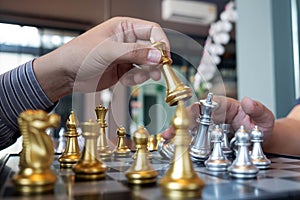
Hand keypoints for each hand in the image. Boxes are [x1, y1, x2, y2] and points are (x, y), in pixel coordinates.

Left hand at [33, 17, 169, 101]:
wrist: (65, 75)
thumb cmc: (78, 55)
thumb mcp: (108, 51)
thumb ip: (134, 53)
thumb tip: (157, 55)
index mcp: (123, 27)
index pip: (151, 30)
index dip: (161, 42)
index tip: (165, 56)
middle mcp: (126, 41)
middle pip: (152, 48)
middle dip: (156, 60)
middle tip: (159, 70)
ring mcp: (125, 56)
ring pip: (147, 62)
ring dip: (148, 71)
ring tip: (144, 76)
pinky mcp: (122, 70)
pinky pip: (138, 74)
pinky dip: (137, 79)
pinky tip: (128, 80)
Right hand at [162, 96, 274, 140]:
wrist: (261, 141)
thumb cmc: (261, 126)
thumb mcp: (265, 118)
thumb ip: (258, 110)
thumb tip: (247, 100)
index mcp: (226, 105)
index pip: (209, 103)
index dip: (199, 108)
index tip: (189, 114)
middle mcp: (214, 114)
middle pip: (195, 114)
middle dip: (181, 120)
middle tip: (172, 129)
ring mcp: (210, 126)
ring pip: (191, 126)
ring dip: (179, 131)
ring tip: (168, 138)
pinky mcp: (208, 137)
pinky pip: (194, 137)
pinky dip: (183, 141)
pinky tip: (175, 145)